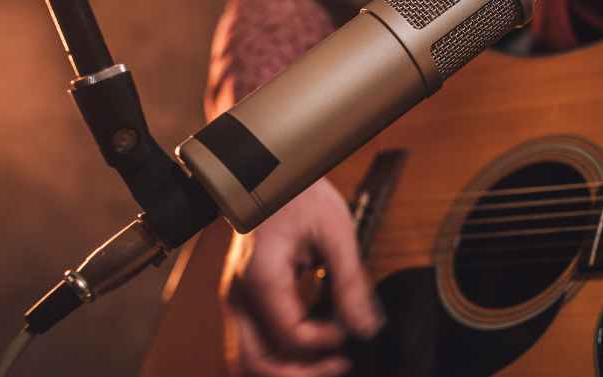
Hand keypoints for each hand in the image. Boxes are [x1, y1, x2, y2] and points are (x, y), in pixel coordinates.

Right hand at [221, 178, 383, 376]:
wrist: (267, 171)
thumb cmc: (299, 192)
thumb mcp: (335, 232)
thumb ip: (351, 283)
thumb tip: (367, 327)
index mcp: (260, 279)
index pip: (291, 336)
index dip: (327, 341)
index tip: (353, 326)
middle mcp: (238, 296)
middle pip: (256, 363)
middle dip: (300, 374)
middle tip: (340, 364)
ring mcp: (236, 300)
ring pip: (250, 359)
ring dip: (289, 369)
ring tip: (330, 361)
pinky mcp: (243, 300)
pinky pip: (256, 341)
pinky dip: (283, 352)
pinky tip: (316, 342)